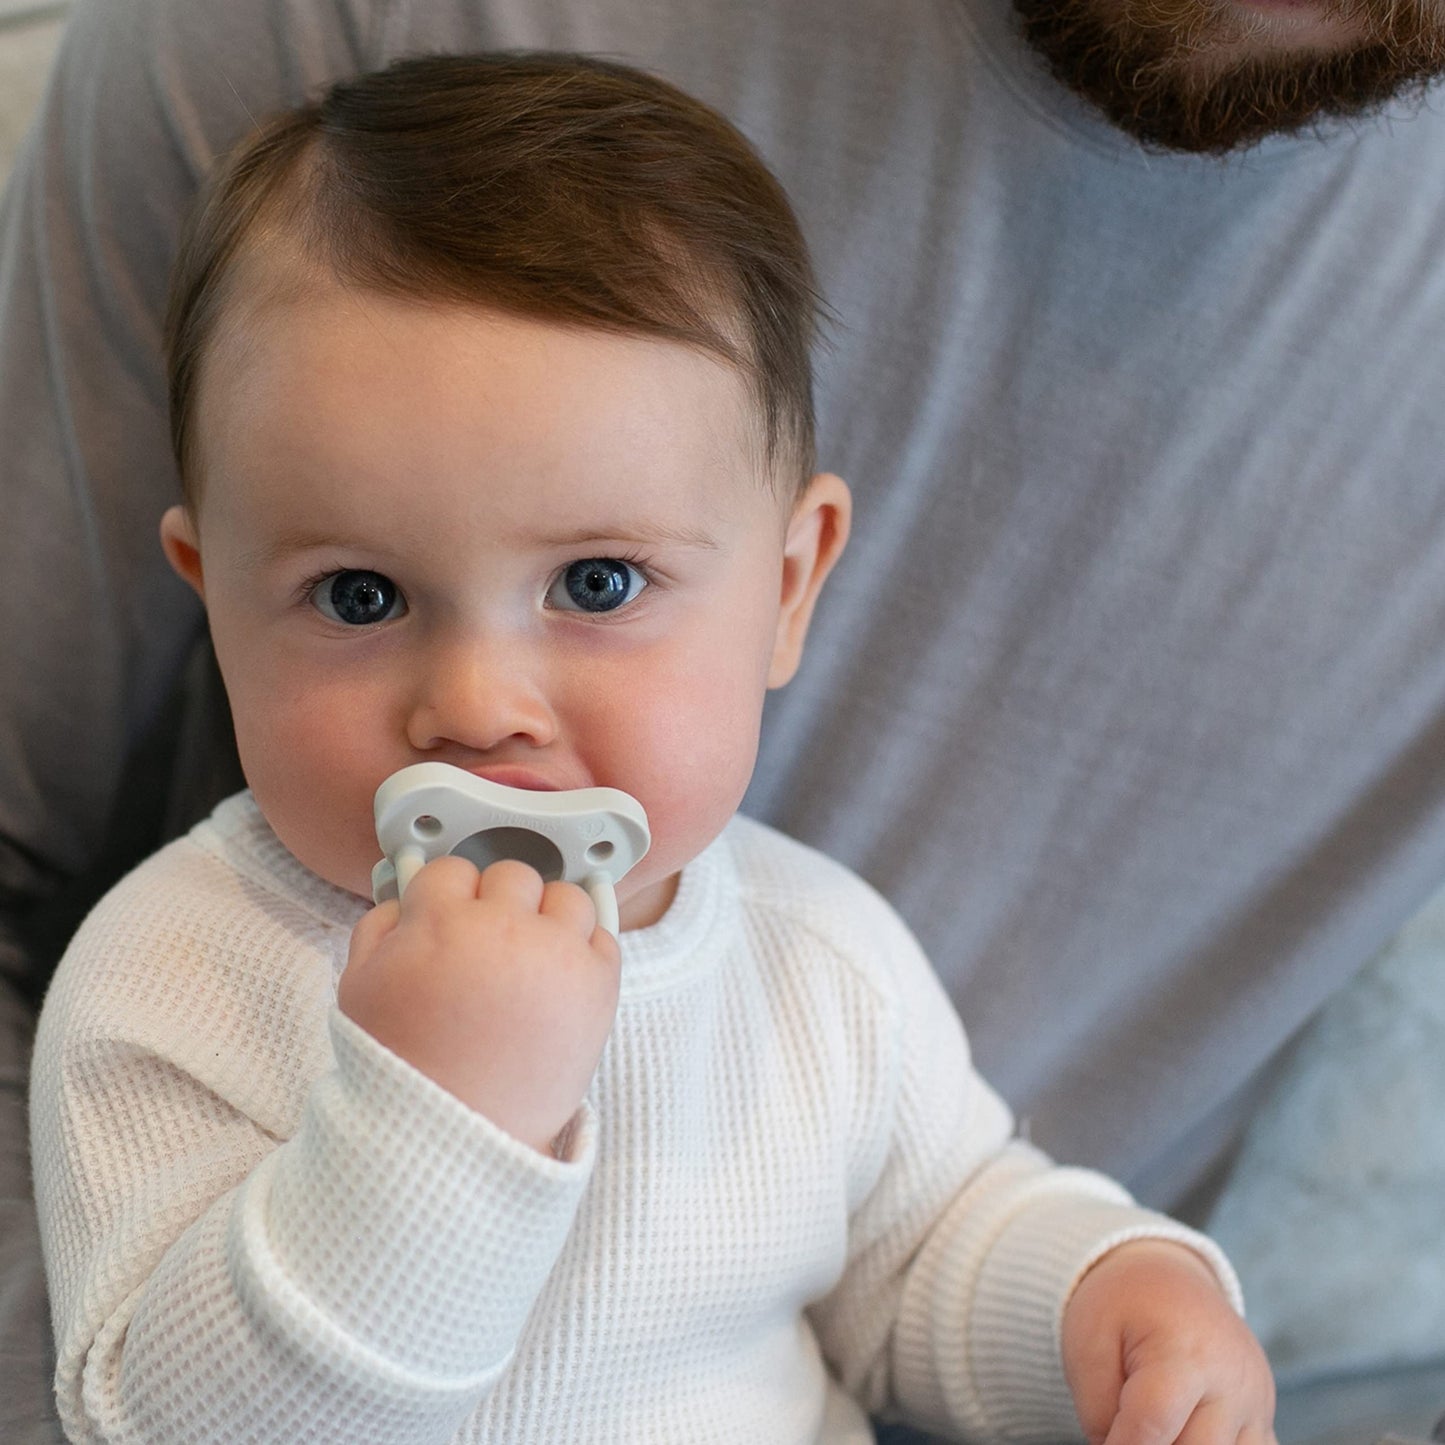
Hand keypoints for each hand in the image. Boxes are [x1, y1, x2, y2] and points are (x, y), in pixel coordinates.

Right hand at [338, 855, 620, 1153]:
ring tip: (527, 961)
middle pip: (513, 875)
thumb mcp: (360, 988)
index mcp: (442, 923)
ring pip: (567, 897)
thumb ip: (380, 924)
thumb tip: (406, 888)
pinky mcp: (599, 986)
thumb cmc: (402, 1068)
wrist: (455, 1140)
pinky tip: (557, 978)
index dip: (446, 897)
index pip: (451, 869)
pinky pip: (603, 936)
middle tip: (486, 946)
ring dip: (548, 919)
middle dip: (498, 903)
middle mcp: (506, 930)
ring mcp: (558, 956)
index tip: (448, 919)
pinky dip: (583, 950)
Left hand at [1061, 1240, 1277, 1444]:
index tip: (1104, 1439)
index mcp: (1184, 1353)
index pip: (1152, 1425)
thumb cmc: (1122, 1308)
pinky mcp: (1264, 1419)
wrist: (1168, 1278)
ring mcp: (1257, 1404)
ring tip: (1157, 1419)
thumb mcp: (1088, 1344)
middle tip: (1126, 1421)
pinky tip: (1184, 1425)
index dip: (1120, 1444)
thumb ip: (1097, 1411)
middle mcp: (1234, 1382)